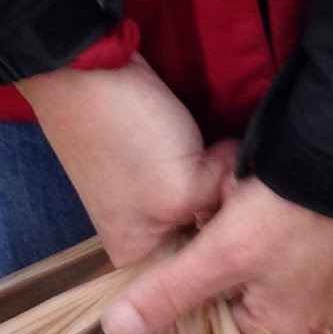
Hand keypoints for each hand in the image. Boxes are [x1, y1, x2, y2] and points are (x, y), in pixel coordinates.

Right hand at [17, 58, 234, 266]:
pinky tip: (214, 143)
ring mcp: (145, 191)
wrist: (83, 66)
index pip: (196, 267)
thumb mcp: (183, 188)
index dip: (225, 245)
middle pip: (201, 229)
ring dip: (216, 175)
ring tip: (224, 158)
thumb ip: (221, 202)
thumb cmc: (126, 136)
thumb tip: (242, 186)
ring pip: (201, 195)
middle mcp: (139, 230)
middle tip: (239, 184)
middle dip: (222, 206)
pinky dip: (206, 155)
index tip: (249, 225)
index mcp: (134, 255)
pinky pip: (192, 168)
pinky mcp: (152, 158)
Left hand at [101, 176, 332, 333]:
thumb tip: (116, 332)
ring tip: (246, 197)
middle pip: (233, 296)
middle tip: (226, 213)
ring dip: (242, 232)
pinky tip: (266, 190)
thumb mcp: (221, 255)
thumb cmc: (293, 214)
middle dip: (219, 254)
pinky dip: (269, 218)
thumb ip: (168, 294)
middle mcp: (304, 321)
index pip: (210, 328)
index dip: (189, 290)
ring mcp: (324, 286)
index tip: (189, 250)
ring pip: (256, 265)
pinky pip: (283, 242)